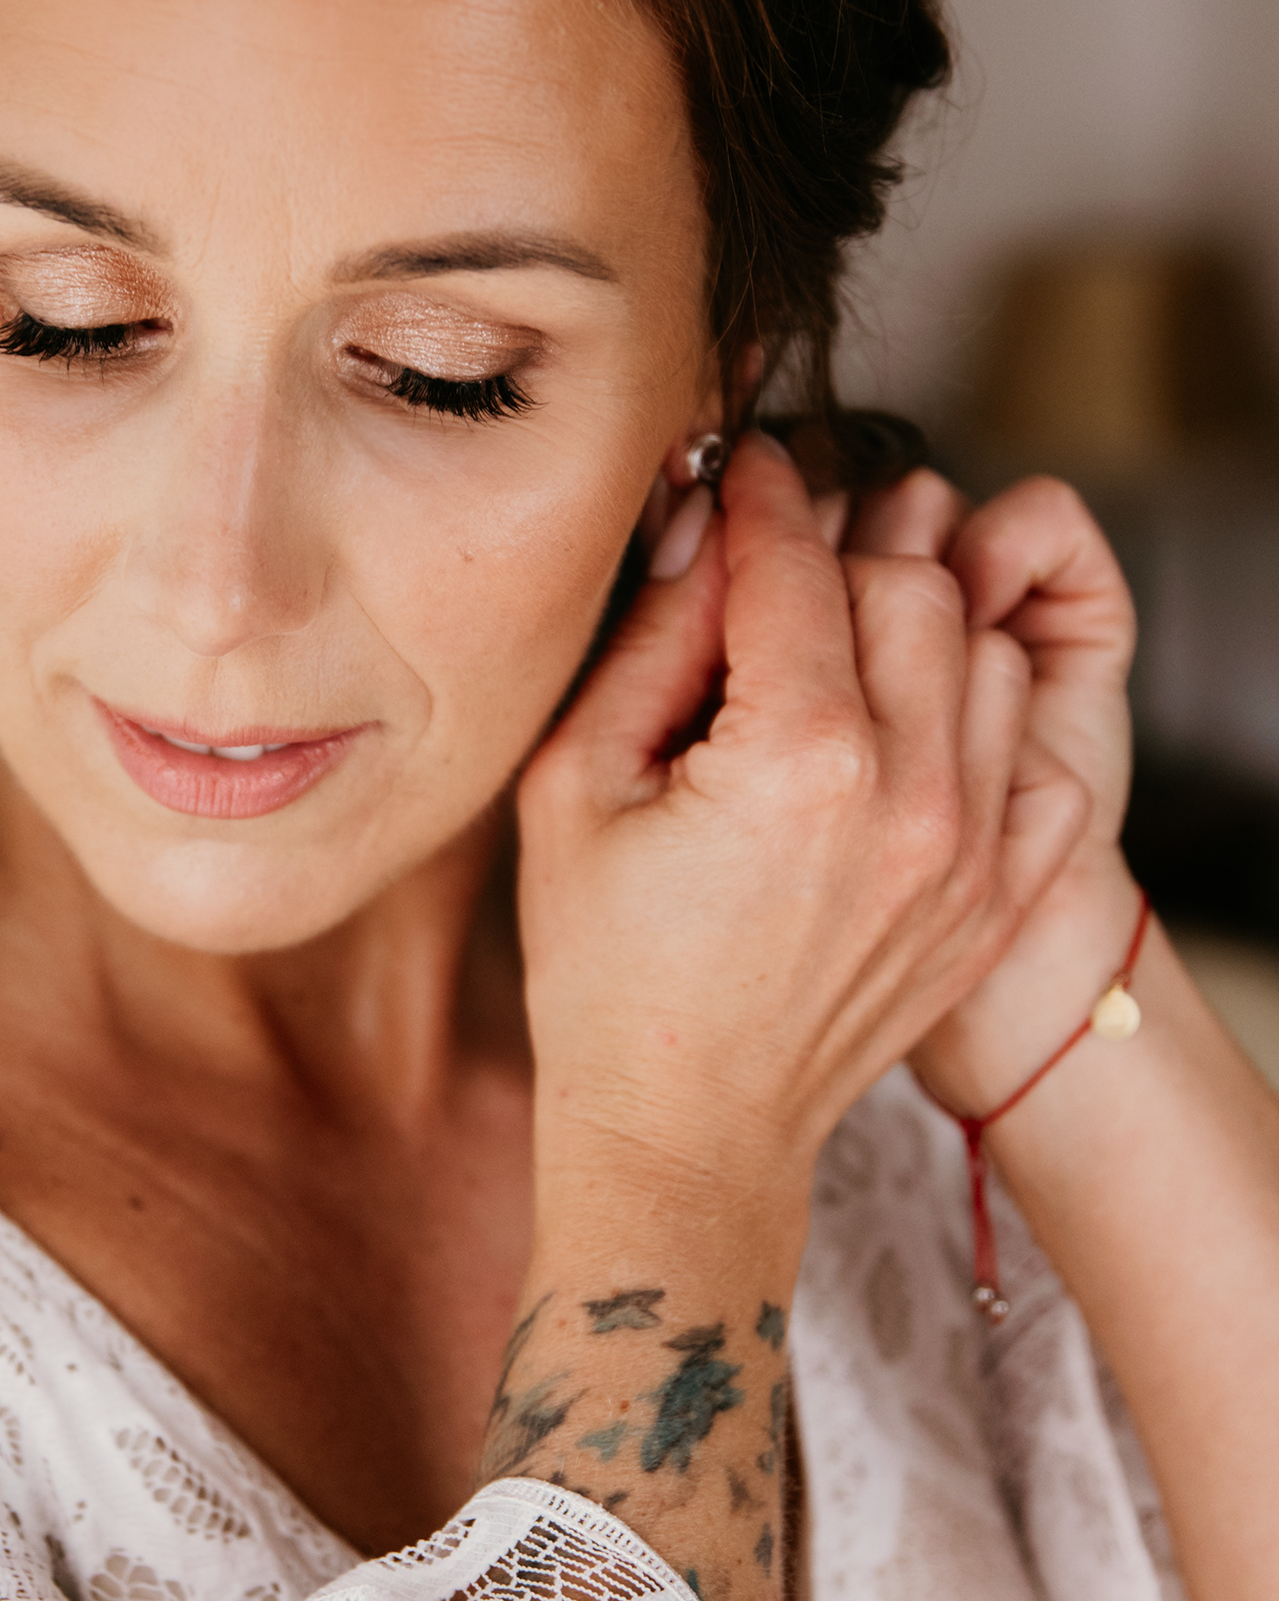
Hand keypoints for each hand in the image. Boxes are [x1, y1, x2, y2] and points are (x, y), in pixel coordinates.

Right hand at [514, 436, 1089, 1210]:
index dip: (760, 497)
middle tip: (773, 571)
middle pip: (914, 588)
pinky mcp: (995, 894)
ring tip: (830, 654)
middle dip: (841, 558)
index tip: (739, 469)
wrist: (686, 1131)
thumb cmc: (605, 970)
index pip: (797, 565)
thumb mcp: (575, 787)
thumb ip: (650, 641)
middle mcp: (911, 794)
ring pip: (984, 658)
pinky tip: (895, 735)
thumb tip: (700, 526)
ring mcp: (970, 850)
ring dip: (914, 630)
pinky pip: (1025, 753)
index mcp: (799, 759)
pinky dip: (972, 719)